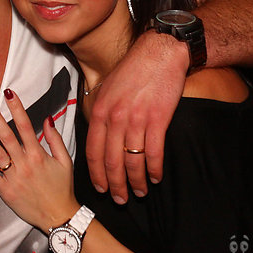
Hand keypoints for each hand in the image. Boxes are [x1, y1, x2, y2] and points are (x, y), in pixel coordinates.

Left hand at [0, 90, 80, 231]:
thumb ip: (55, 139)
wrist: (58, 216)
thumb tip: (47, 119)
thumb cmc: (62, 187)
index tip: (9, 93)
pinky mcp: (6, 191)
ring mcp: (14, 178)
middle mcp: (24, 164)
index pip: (25, 126)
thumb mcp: (65, 161)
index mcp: (39, 155)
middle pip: (8, 136)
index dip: (16, 108)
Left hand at [87, 32, 188, 203]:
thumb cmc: (133, 70)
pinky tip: (156, 177)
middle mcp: (115, 117)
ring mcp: (136, 119)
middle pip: (111, 161)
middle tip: (120, 200)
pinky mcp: (158, 119)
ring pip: (132, 161)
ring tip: (140, 192)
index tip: (100, 188)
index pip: (92, 150)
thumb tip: (98, 135)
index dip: (96, 174)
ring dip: (136, 182)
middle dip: (115, 185)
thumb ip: (101, 113)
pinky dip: (154, 169)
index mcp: (100, 110)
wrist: (159, 52)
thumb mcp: (107, 88)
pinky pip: (154, 152)